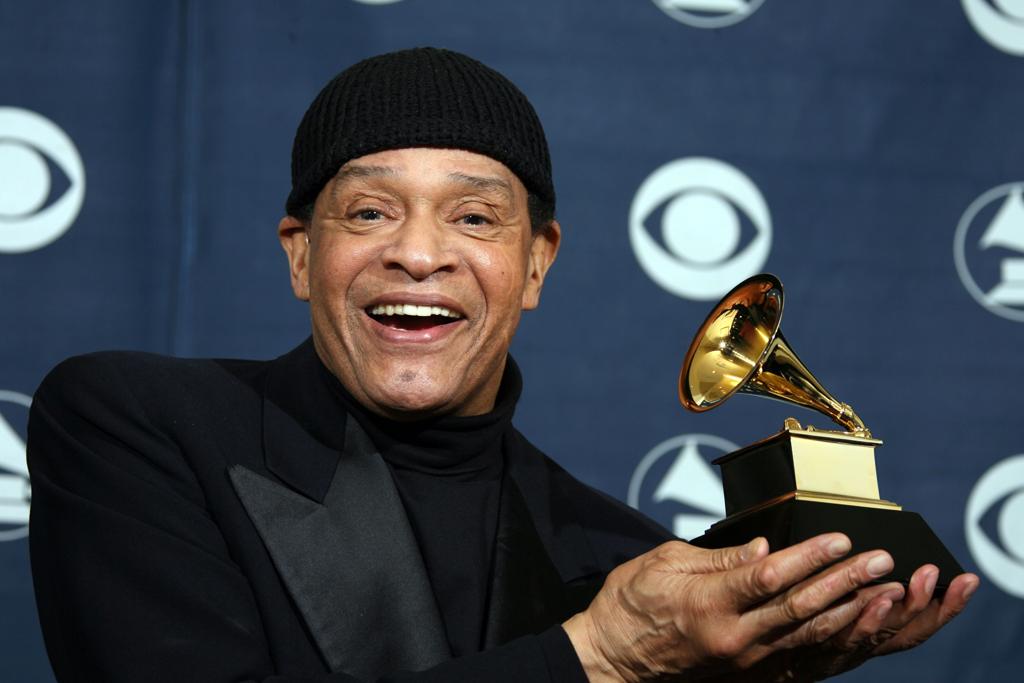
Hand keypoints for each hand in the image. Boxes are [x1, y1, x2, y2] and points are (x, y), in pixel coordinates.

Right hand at [563, 534, 973, 681]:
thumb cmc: (629, 604)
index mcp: (707, 604)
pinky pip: (797, 655)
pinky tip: (853, 621)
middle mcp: (732, 637)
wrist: (612, 660)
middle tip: (881, 560)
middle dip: (844, 581)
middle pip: (799, 607)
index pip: (769, 577)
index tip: (840, 537)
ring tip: (883, 590)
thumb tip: (766, 548)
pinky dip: (829, 637)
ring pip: (807, 635)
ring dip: (849, 610)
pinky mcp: (746, 672)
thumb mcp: (663, 563)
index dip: (809, 557)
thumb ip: (719, 558)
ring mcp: (742, 660)